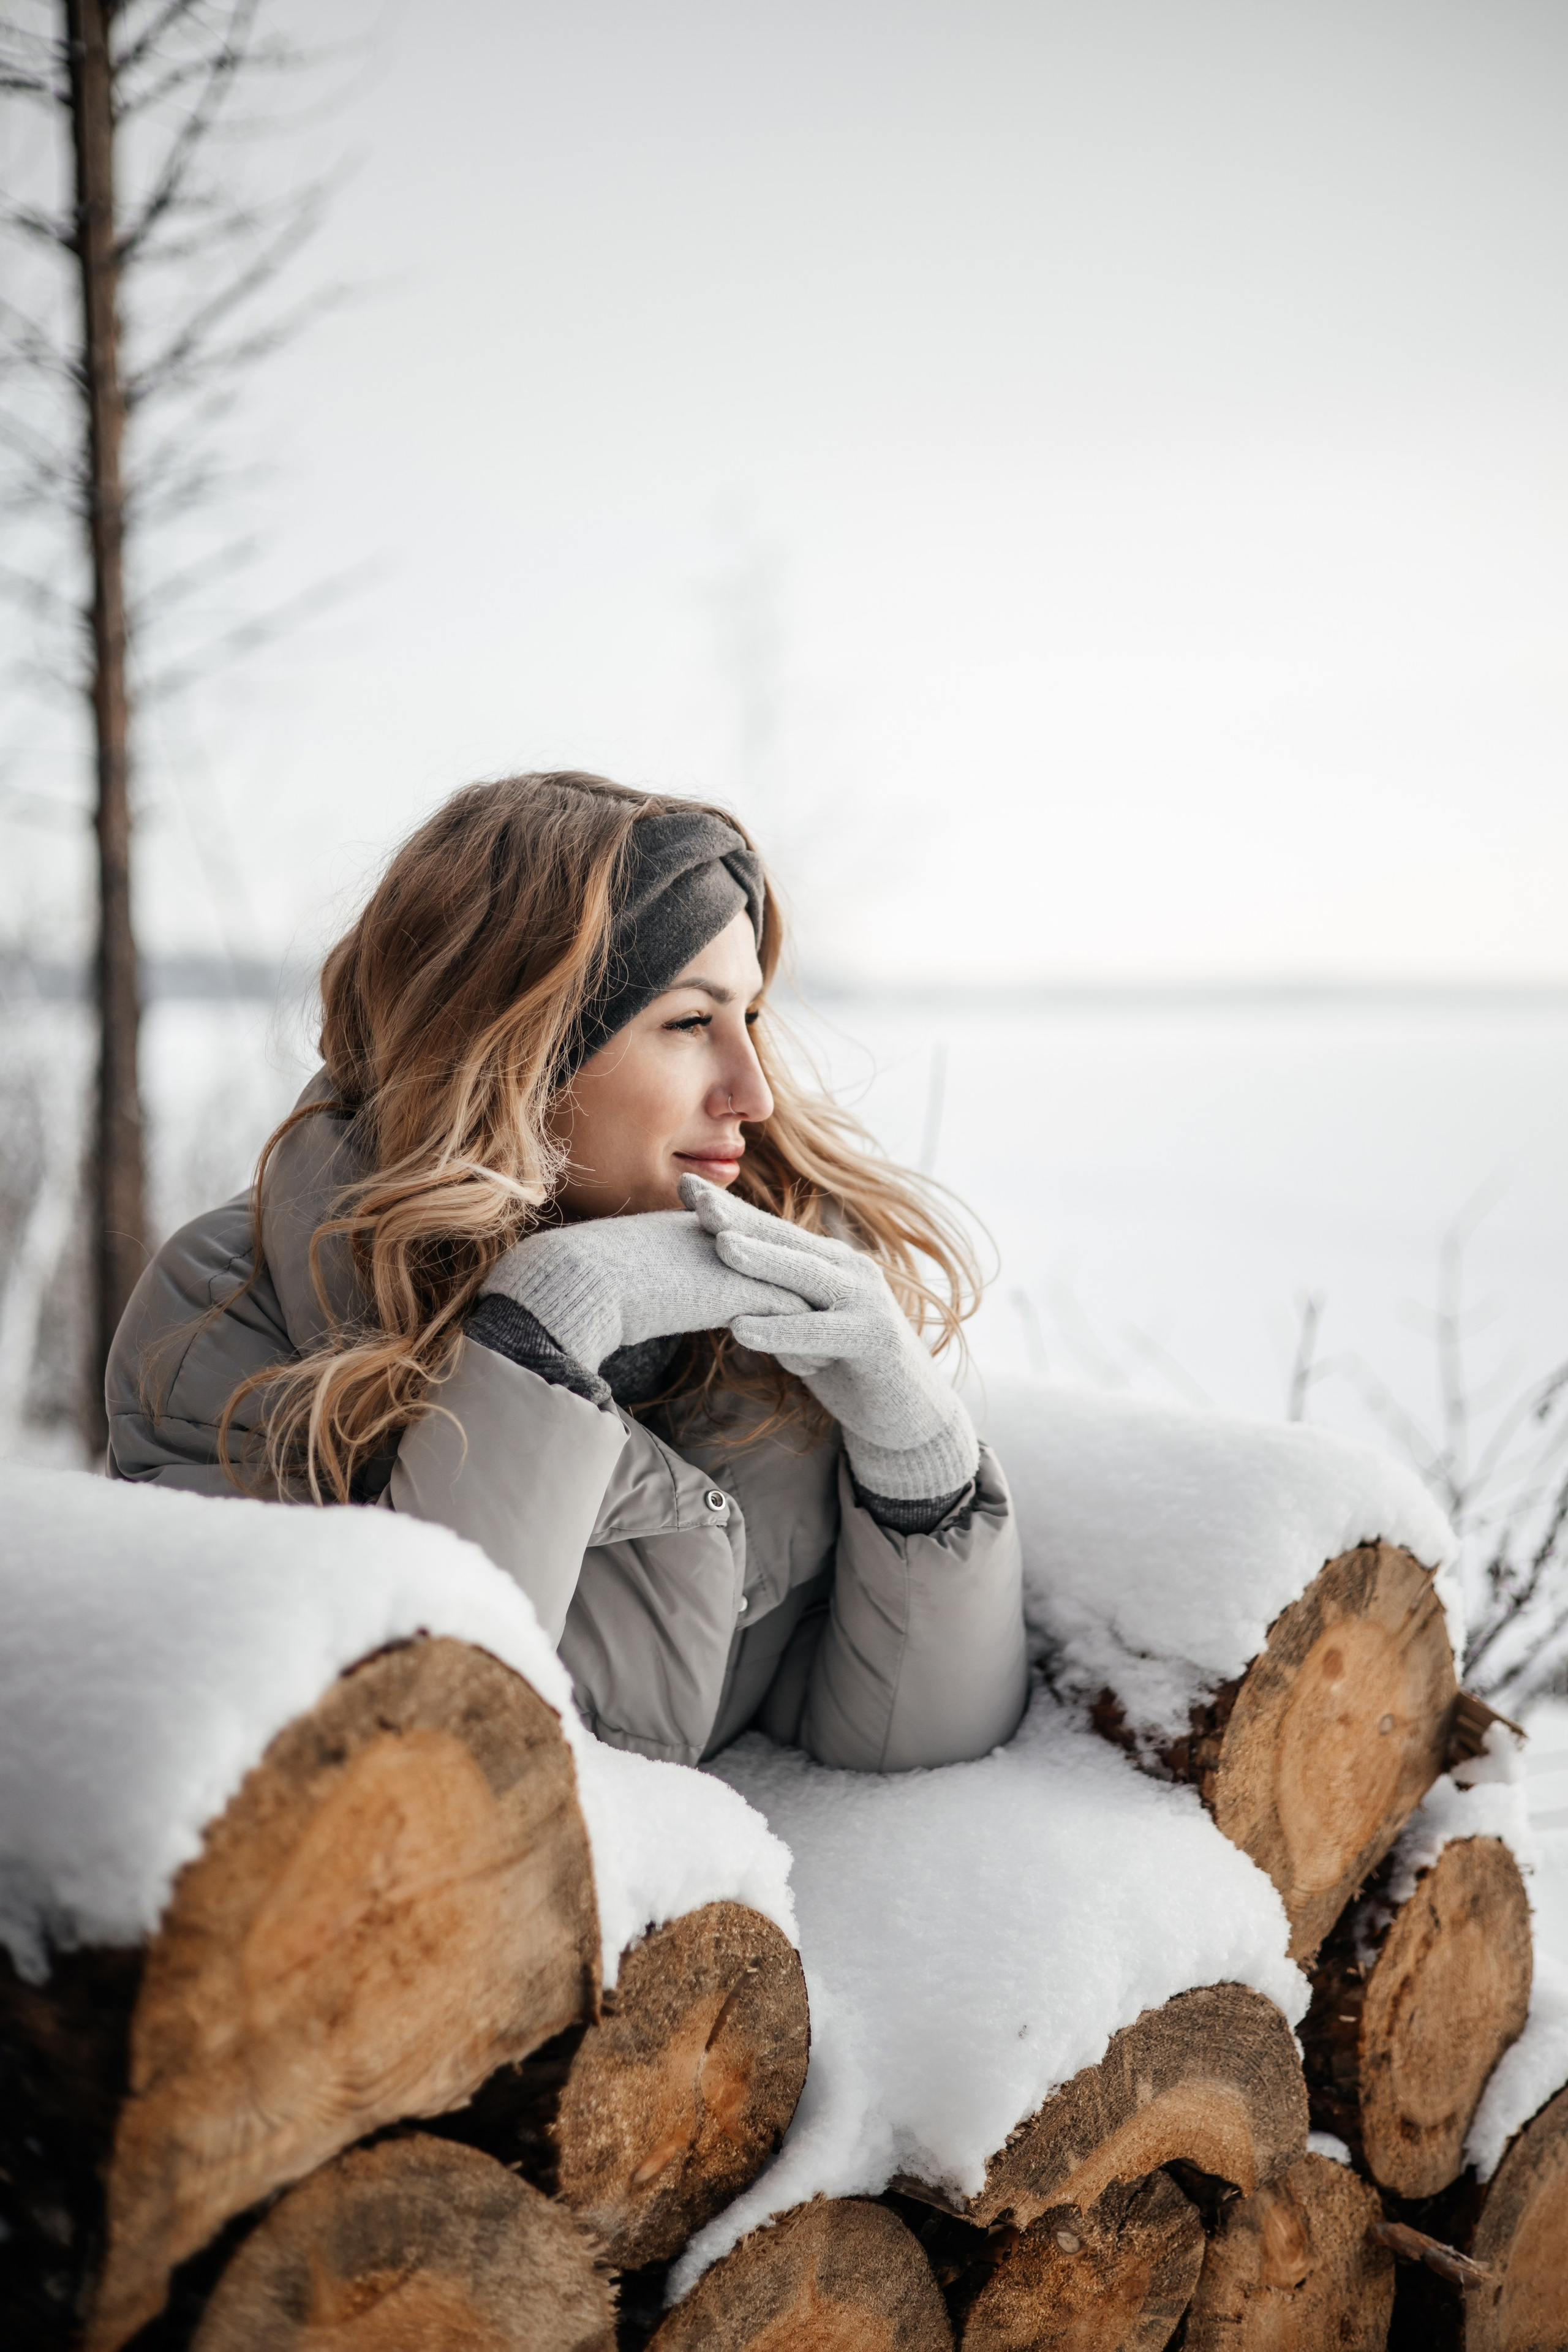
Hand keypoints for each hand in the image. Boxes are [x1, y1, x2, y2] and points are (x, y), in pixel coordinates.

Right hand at [482, 1208, 804, 1372]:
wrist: (579, 1280)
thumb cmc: (583, 1286)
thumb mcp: (624, 1279)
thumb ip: (646, 1284)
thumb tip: (638, 1302)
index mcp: (692, 1231)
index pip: (749, 1251)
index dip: (767, 1282)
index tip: (783, 1307)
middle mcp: (720, 1234)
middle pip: (781, 1264)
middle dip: (802, 1299)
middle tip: (820, 1329)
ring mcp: (734, 1256)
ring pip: (794, 1288)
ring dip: (810, 1324)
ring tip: (822, 1356)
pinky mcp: (742, 1285)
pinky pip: (791, 1313)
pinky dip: (804, 1341)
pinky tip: (811, 1367)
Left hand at [680, 1175, 978, 1501]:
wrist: (909, 1414)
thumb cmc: (846, 1366)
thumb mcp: (804, 1326)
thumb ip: (773, 1300)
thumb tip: (716, 1284)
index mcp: (828, 1262)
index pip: (772, 1230)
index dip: (730, 1208)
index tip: (684, 1186)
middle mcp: (849, 1271)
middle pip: (786, 1239)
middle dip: (740, 1217)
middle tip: (695, 1197)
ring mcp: (866, 1301)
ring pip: (807, 1275)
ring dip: (763, 1260)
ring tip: (721, 1246)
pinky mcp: (875, 1339)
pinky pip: (820, 1332)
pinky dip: (781, 1330)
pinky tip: (743, 1328)